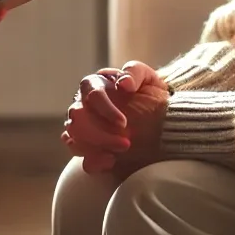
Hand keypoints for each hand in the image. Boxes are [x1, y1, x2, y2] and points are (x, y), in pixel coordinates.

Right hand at [62, 61, 168, 175]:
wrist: (160, 120)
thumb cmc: (149, 94)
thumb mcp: (147, 78)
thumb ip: (134, 73)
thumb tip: (123, 84)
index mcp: (94, 85)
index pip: (91, 95)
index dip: (105, 110)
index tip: (124, 123)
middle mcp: (83, 105)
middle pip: (77, 119)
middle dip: (99, 134)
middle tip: (126, 143)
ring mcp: (84, 128)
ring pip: (74, 139)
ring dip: (95, 148)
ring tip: (119, 153)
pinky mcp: (90, 148)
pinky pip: (81, 157)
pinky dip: (93, 161)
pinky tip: (111, 161)